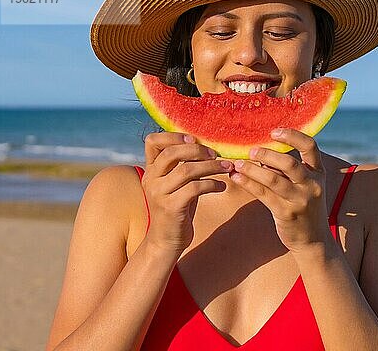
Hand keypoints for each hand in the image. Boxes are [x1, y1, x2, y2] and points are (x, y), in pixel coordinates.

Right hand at [141, 132, 233, 254]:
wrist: (166, 241)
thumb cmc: (177, 209)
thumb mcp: (177, 185)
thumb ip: (183, 166)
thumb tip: (206, 146)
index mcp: (151, 170)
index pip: (152, 141)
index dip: (173, 136)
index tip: (194, 140)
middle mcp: (151, 179)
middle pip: (172, 153)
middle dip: (198, 150)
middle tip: (216, 154)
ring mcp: (159, 194)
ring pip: (186, 170)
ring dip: (211, 167)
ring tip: (226, 167)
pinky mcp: (171, 207)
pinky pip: (194, 188)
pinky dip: (212, 184)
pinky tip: (221, 186)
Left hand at [230, 128, 328, 253]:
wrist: (313, 240)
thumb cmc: (304, 207)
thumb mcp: (304, 185)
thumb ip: (288, 170)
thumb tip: (261, 153)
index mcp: (318, 173)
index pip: (310, 147)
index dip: (292, 135)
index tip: (274, 132)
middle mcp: (312, 185)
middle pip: (289, 163)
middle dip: (267, 155)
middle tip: (250, 151)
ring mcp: (300, 200)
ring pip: (273, 179)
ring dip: (252, 169)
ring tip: (237, 163)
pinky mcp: (286, 213)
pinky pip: (263, 194)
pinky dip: (248, 183)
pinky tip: (236, 177)